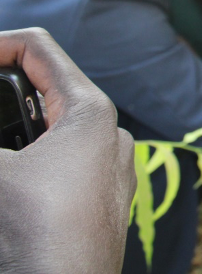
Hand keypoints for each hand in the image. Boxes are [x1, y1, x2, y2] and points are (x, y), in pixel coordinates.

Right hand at [0, 28, 135, 273]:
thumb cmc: (35, 230)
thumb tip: (0, 151)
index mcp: (91, 111)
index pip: (38, 49)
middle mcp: (110, 135)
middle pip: (44, 92)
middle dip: (1, 100)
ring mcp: (111, 171)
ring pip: (53, 134)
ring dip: (13, 135)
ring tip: (1, 148)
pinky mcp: (104, 204)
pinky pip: (63, 167)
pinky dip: (29, 164)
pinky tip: (10, 177)